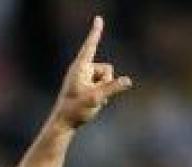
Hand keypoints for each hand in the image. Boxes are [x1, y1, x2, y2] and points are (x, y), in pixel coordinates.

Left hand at [53, 15, 131, 129]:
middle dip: (106, 83)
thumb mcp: (96, 98)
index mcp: (80, 68)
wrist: (64, 123)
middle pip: (107, 69)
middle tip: (91, 98)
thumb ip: (112, 88)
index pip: (90, 46)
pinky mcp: (87, 85)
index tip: (98, 19)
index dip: (95, 33)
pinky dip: (102, 95)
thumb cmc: (75, 110)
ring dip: (103, 91)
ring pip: (107, 78)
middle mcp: (82, 69)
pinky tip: (91, 104)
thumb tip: (127, 81)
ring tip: (90, 102)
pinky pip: (103, 86)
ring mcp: (85, 77)